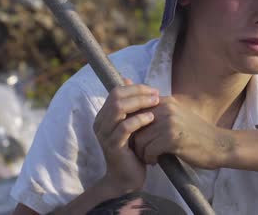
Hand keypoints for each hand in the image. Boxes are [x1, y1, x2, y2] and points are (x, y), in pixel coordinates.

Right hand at [92, 78, 158, 192]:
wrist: (127, 178)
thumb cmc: (133, 150)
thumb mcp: (132, 125)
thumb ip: (131, 106)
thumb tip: (128, 79)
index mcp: (104, 116)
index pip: (116, 92)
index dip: (136, 88)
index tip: (154, 91)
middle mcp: (101, 123)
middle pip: (116, 97)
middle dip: (139, 92)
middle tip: (157, 95)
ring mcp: (105, 135)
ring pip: (119, 109)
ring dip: (139, 103)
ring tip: (156, 103)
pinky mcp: (113, 146)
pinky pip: (125, 127)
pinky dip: (139, 119)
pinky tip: (152, 118)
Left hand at [133, 96, 234, 169]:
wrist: (219, 145)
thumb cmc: (197, 134)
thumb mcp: (178, 117)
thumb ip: (159, 114)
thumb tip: (136, 117)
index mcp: (166, 102)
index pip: (136, 110)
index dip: (132, 127)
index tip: (137, 139)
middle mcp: (166, 108)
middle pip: (134, 125)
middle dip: (134, 141)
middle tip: (141, 151)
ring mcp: (169, 122)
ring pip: (140, 139)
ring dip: (142, 152)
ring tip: (149, 157)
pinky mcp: (172, 138)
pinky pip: (149, 150)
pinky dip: (150, 158)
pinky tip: (156, 161)